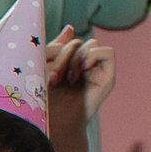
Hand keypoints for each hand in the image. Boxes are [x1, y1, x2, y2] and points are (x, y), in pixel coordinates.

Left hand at [43, 26, 114, 151]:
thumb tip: (70, 27)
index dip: (55, 48)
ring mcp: (96, 71)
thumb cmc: (44, 99)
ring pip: (91, 44)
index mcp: (67, 63)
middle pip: (78, 41)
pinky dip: (94, 56)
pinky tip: (82, 71)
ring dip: (75, 58)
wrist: (53, 123)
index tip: (42, 63)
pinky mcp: (107, 77)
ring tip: (67, 79)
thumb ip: (56, 47)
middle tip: (53, 77)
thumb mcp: (45, 67)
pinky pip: (108, 52)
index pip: (67, 40)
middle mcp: (83, 66)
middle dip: (62, 55)